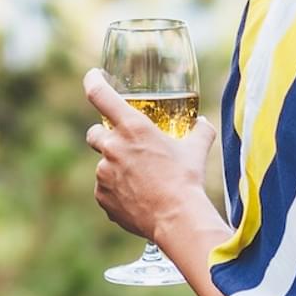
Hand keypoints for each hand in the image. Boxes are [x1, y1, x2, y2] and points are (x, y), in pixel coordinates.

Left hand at [83, 69, 216, 241]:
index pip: (100, 94)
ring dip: (116, 169)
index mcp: (132, 127)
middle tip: (121, 145)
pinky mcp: (102, 196)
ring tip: (142, 181)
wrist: (177, 218)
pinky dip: (117, 191)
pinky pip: (105, 189)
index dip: (93, 81)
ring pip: (103, 165)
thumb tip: (203, 122)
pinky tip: (138, 199)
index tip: (93, 77)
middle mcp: (113, 147)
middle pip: (94, 133)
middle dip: (103, 136)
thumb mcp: (196, 150)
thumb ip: (200, 130)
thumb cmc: (187, 180)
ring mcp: (104, 173)